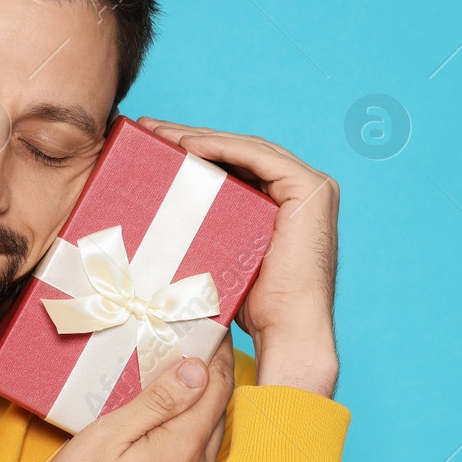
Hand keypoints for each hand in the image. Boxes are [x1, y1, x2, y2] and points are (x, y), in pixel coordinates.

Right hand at [0, 342, 235, 461]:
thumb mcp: (107, 439)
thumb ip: (156, 404)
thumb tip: (197, 369)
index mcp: (182, 449)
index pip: (216, 387)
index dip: (217, 351)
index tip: (212, 323)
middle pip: (221, 409)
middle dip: (215, 372)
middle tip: (199, 339)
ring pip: (212, 433)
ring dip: (207, 400)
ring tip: (187, 370)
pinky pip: (199, 455)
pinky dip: (195, 427)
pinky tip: (175, 418)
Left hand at [136, 117, 339, 397]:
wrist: (284, 332)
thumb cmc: (250, 305)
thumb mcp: (223, 253)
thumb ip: (210, 226)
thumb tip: (160, 216)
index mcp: (286, 202)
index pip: (237, 165)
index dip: (195, 152)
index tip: (154, 145)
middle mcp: (304, 190)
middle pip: (239, 154)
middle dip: (191, 139)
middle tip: (149, 130)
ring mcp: (313, 187)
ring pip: (246, 150)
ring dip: (200, 138)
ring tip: (158, 134)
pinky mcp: (311, 189)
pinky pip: (257, 156)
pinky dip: (221, 147)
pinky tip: (187, 146)